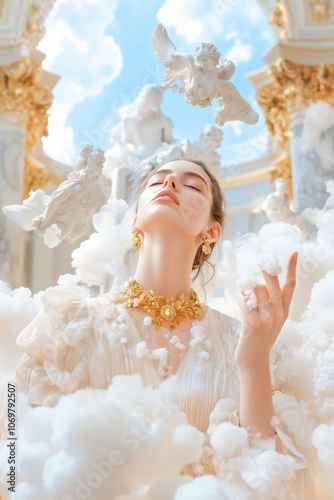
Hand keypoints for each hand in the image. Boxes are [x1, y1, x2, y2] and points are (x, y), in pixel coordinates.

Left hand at [234, 252, 297, 371]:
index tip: (293, 253)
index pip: (290, 286)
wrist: (254, 360)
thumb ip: (267, 302)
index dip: (291, 268)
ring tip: (246, 299)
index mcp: (284, 310)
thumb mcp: (270, 319)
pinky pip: (245, 302)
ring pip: (256, 290)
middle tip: (261, 262)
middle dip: (266, 271)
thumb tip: (256, 284)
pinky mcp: (253, 323)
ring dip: (248, 290)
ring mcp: (267, 318)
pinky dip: (241, 302)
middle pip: (273, 284)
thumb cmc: (259, 337)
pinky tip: (242, 308)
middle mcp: (278, 313)